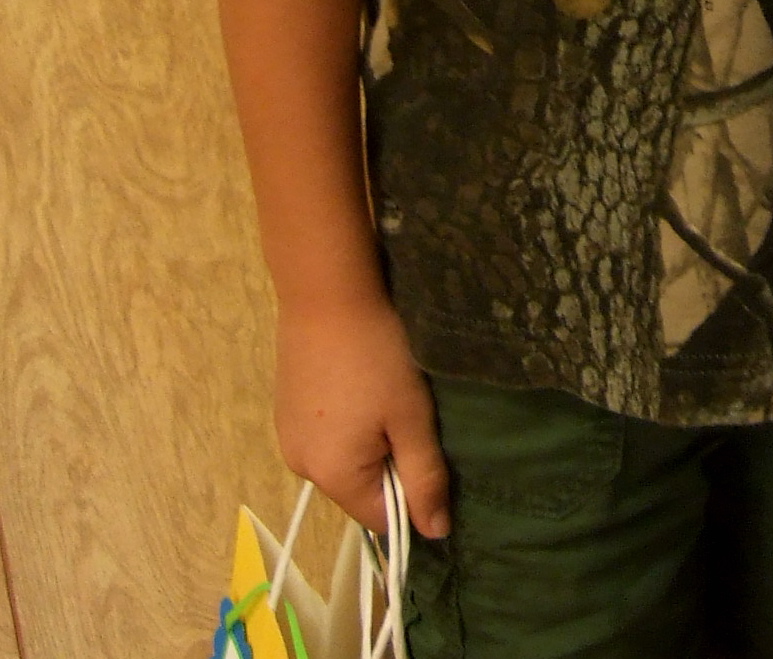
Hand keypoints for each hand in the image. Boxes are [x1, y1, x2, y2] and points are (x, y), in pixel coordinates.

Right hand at [275, 296, 451, 539]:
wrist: (327, 292)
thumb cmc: (378, 355)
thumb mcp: (411, 416)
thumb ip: (424, 478)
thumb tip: (436, 534)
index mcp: (332, 477)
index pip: (380, 519)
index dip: (411, 495)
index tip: (425, 449)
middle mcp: (301, 468)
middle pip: (359, 489)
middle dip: (388, 462)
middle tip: (405, 412)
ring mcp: (286, 437)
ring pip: (342, 461)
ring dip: (367, 440)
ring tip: (380, 391)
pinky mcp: (283, 410)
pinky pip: (325, 436)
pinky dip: (345, 422)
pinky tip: (356, 382)